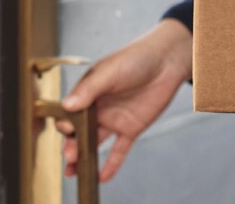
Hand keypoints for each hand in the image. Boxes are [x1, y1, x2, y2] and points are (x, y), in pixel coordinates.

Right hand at [56, 18, 192, 181]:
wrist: (168, 60)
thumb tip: (67, 105)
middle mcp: (99, 108)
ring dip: (84, 158)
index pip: (69, 113)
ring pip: (94, 143)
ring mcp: (114, 119)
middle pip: (79, 132)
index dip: (66, 123)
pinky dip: (111, 164)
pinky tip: (103, 176)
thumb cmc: (136, 58)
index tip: (66, 130)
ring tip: (75, 172)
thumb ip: (89, 89)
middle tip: (70, 156)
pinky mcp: (132, 128)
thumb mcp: (109, 71)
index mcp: (88, 93)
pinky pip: (119, 150)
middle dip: (71, 146)